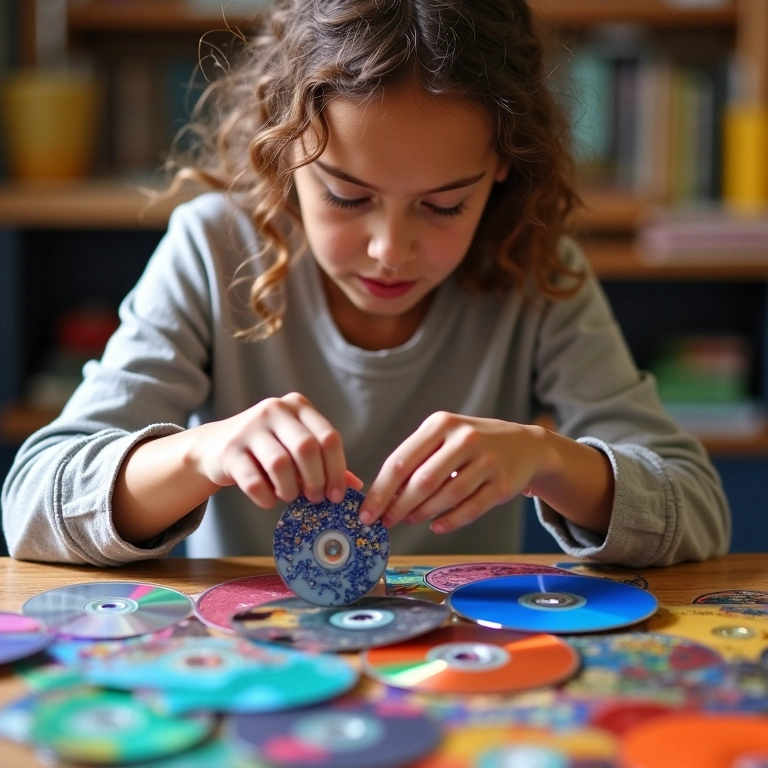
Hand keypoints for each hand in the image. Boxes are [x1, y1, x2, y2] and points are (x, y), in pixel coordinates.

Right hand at [188, 392, 361, 507]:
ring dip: (289, 489)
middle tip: (315, 499)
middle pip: (307, 448)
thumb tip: (356, 487)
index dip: (337, 469)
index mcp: (298, 406)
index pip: (329, 437)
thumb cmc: (266, 449)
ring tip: (289, 496)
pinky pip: (254, 481)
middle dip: (316, 480)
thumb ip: (324, 463)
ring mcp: (249, 428)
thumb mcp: (296, 448)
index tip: (336, 495)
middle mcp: (274, 410)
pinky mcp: (229, 450)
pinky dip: (266, 497)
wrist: (215, 446)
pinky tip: (269, 499)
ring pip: (280, 464)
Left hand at [359, 412, 550, 532]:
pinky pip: (471, 508)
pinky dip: (449, 521)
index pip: (401, 461)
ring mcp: (487, 462)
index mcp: (441, 425)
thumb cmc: (470, 443)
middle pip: (422, 481)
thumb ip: (415, 461)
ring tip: (409, 520)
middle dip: (398, 506)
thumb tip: (383, 497)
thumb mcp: (443, 437)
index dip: (381, 491)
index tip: (366, 512)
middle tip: (384, 522)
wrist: (524, 444)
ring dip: (422, 513)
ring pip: (447, 496)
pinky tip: (435, 526)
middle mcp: (464, 439)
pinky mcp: (503, 484)